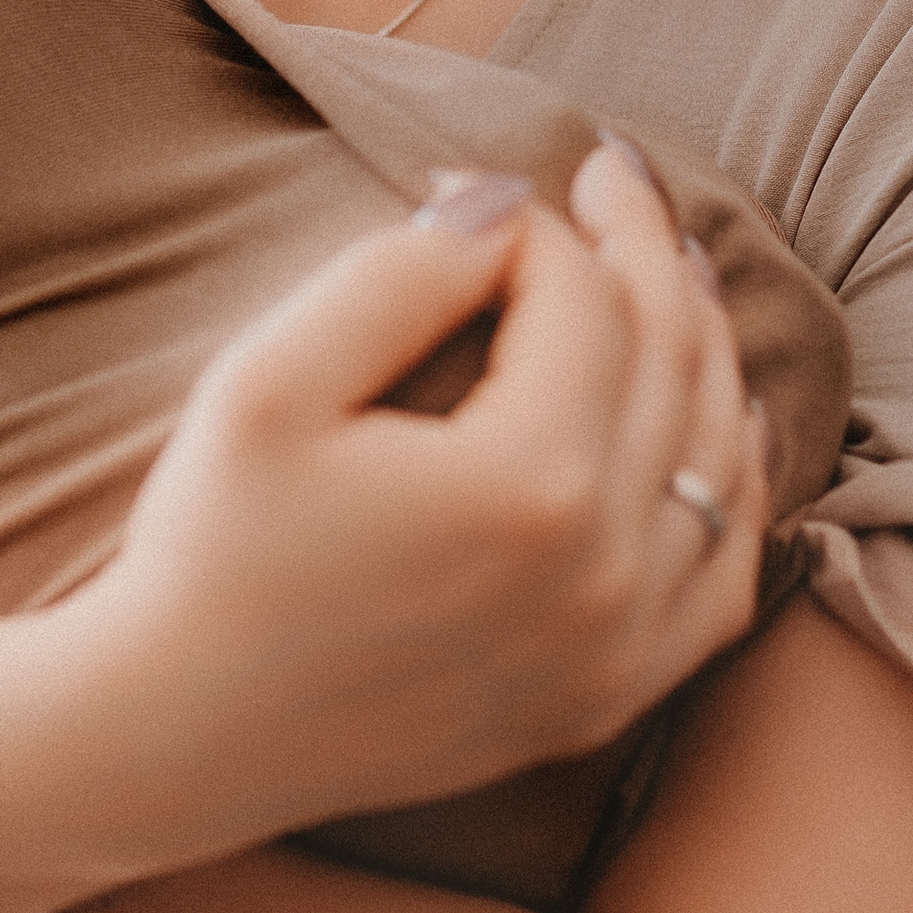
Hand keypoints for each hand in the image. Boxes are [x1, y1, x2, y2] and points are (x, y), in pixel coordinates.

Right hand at [61, 143, 766, 854]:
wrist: (178, 736)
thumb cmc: (211, 547)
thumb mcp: (266, 383)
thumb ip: (396, 275)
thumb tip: (503, 208)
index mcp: (527, 485)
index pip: (580, 300)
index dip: (534, 225)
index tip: (473, 187)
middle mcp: (605, 572)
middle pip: (669, 361)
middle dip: (642, 249)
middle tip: (610, 175)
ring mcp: (618, 648)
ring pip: (719, 459)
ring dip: (704, 346)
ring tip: (668, 266)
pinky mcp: (607, 698)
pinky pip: (726, 578)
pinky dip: (735, 487)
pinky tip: (717, 424)